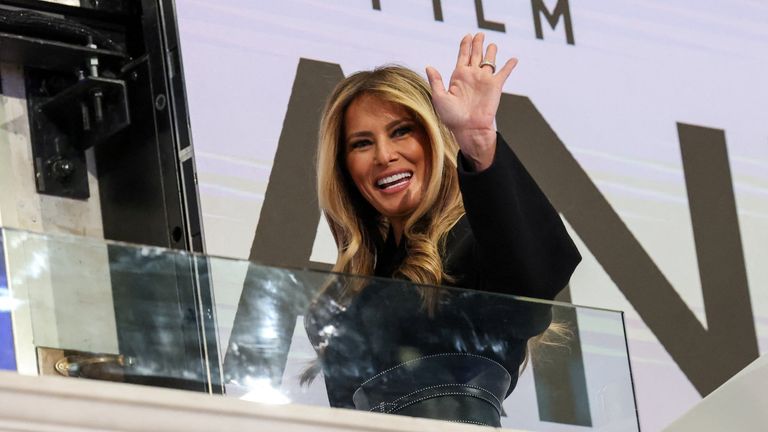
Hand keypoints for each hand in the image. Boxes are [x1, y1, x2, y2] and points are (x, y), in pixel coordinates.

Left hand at [426, 33, 517, 170]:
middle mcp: (472, 76)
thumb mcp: (439, 98)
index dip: (465, 45)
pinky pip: (504, 73)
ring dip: (491, 52)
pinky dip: (509, 66)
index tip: (467, 36)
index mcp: (458, 77)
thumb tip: (429, 66)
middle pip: (476, 54)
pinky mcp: (495, 86)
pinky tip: (513, 59)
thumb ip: (436, 81)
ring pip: (489, 61)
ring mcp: (484, 80)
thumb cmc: (452, 117)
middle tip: (479, 34)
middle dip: (478, 43)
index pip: (463, 56)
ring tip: (492, 44)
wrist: (469, 129)